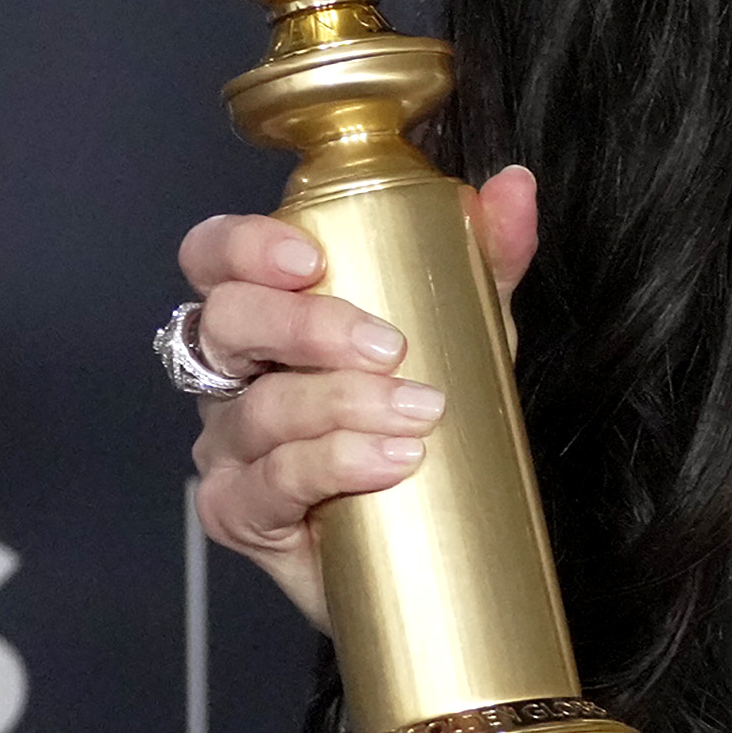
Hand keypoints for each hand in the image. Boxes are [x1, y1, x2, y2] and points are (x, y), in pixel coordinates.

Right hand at [176, 165, 542, 628]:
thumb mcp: (463, 333)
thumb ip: (484, 260)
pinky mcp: (239, 512)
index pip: (216, 257)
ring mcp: (227, 446)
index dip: (246, 246)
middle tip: (389, 346)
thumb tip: (515, 187)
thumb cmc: (420, 424)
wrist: (425, 545)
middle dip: (306, 325)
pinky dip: (333, 464)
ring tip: (418, 412)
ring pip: (258, 409)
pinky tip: (389, 460)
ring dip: (342, 404)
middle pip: (226, 324)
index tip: (308, 258)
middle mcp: (229, 374)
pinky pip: (272, 481)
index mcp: (265, 315)